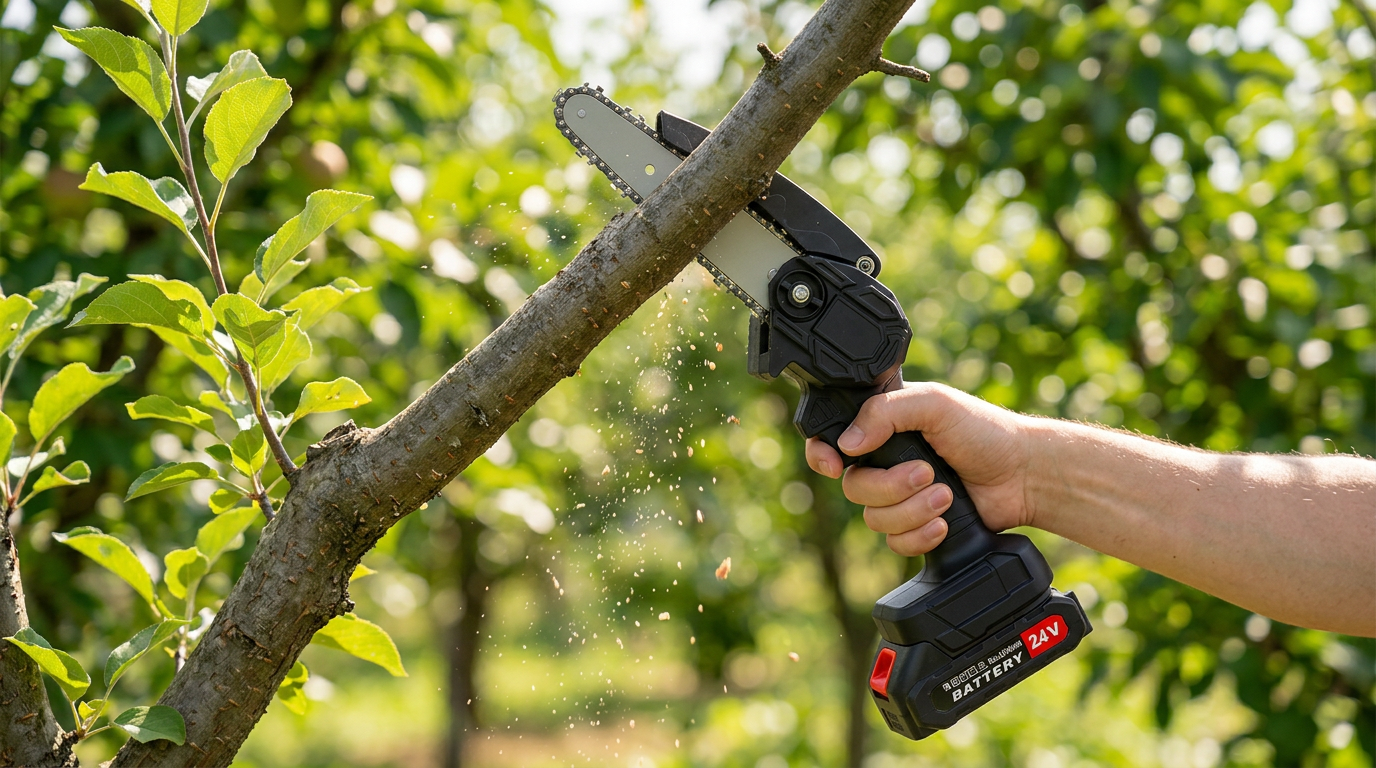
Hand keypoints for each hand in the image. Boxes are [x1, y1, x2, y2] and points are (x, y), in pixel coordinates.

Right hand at [805, 382, 1033, 555]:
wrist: (1022, 476)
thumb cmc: (984, 432)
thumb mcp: (934, 404)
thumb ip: (885, 412)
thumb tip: (848, 443)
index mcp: (883, 427)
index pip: (831, 441)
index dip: (823, 456)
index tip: (836, 465)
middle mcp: (886, 463)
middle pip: (854, 488)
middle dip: (892, 486)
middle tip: (928, 473)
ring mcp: (900, 497)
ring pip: (875, 519)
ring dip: (913, 510)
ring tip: (946, 496)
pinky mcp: (916, 527)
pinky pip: (895, 543)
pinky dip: (920, 535)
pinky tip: (944, 522)